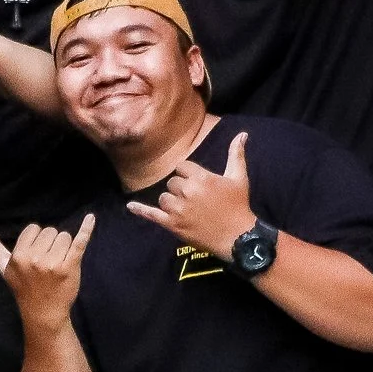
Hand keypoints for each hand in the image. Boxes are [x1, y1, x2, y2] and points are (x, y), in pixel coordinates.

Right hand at [0, 214, 94, 330]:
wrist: (43, 313)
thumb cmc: (23, 288)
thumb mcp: (4, 269)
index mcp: (19, 256)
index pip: (33, 229)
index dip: (37, 239)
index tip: (36, 254)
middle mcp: (35, 258)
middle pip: (50, 231)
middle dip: (51, 243)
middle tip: (47, 263)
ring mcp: (54, 263)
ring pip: (64, 237)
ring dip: (64, 247)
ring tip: (58, 264)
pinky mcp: (70, 267)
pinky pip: (79, 242)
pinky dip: (86, 229)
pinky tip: (91, 218)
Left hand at [129, 130, 255, 258]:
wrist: (237, 237)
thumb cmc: (238, 206)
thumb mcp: (239, 178)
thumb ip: (236, 154)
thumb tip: (242, 134)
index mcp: (201, 178)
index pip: (182, 167)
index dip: (189, 175)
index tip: (198, 184)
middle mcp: (187, 191)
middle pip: (172, 182)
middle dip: (181, 189)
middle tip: (196, 200)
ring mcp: (178, 209)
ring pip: (164, 197)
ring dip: (171, 201)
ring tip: (186, 209)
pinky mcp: (172, 225)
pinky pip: (152, 214)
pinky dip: (140, 210)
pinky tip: (130, 206)